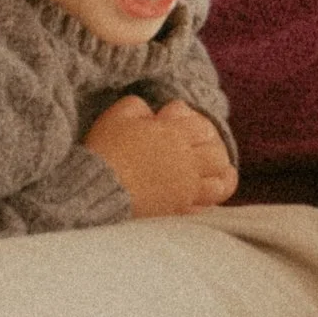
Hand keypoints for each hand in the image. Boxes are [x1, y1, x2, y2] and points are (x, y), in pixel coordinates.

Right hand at [84, 96, 236, 217]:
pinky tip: (204, 199)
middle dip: (210, 149)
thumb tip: (148, 110)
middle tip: (198, 151)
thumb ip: (137, 107)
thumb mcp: (117, 117)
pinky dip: (209, 201)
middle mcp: (186, 160)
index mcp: (174, 134)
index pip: (199, 126)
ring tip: (210, 175)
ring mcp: (186, 187)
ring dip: (217, 176)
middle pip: (215, 153)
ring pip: (219, 181)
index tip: (178, 127)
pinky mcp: (179, 209)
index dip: (192, 125)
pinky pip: (206, 207)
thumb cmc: (105, 151)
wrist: (98, 188)